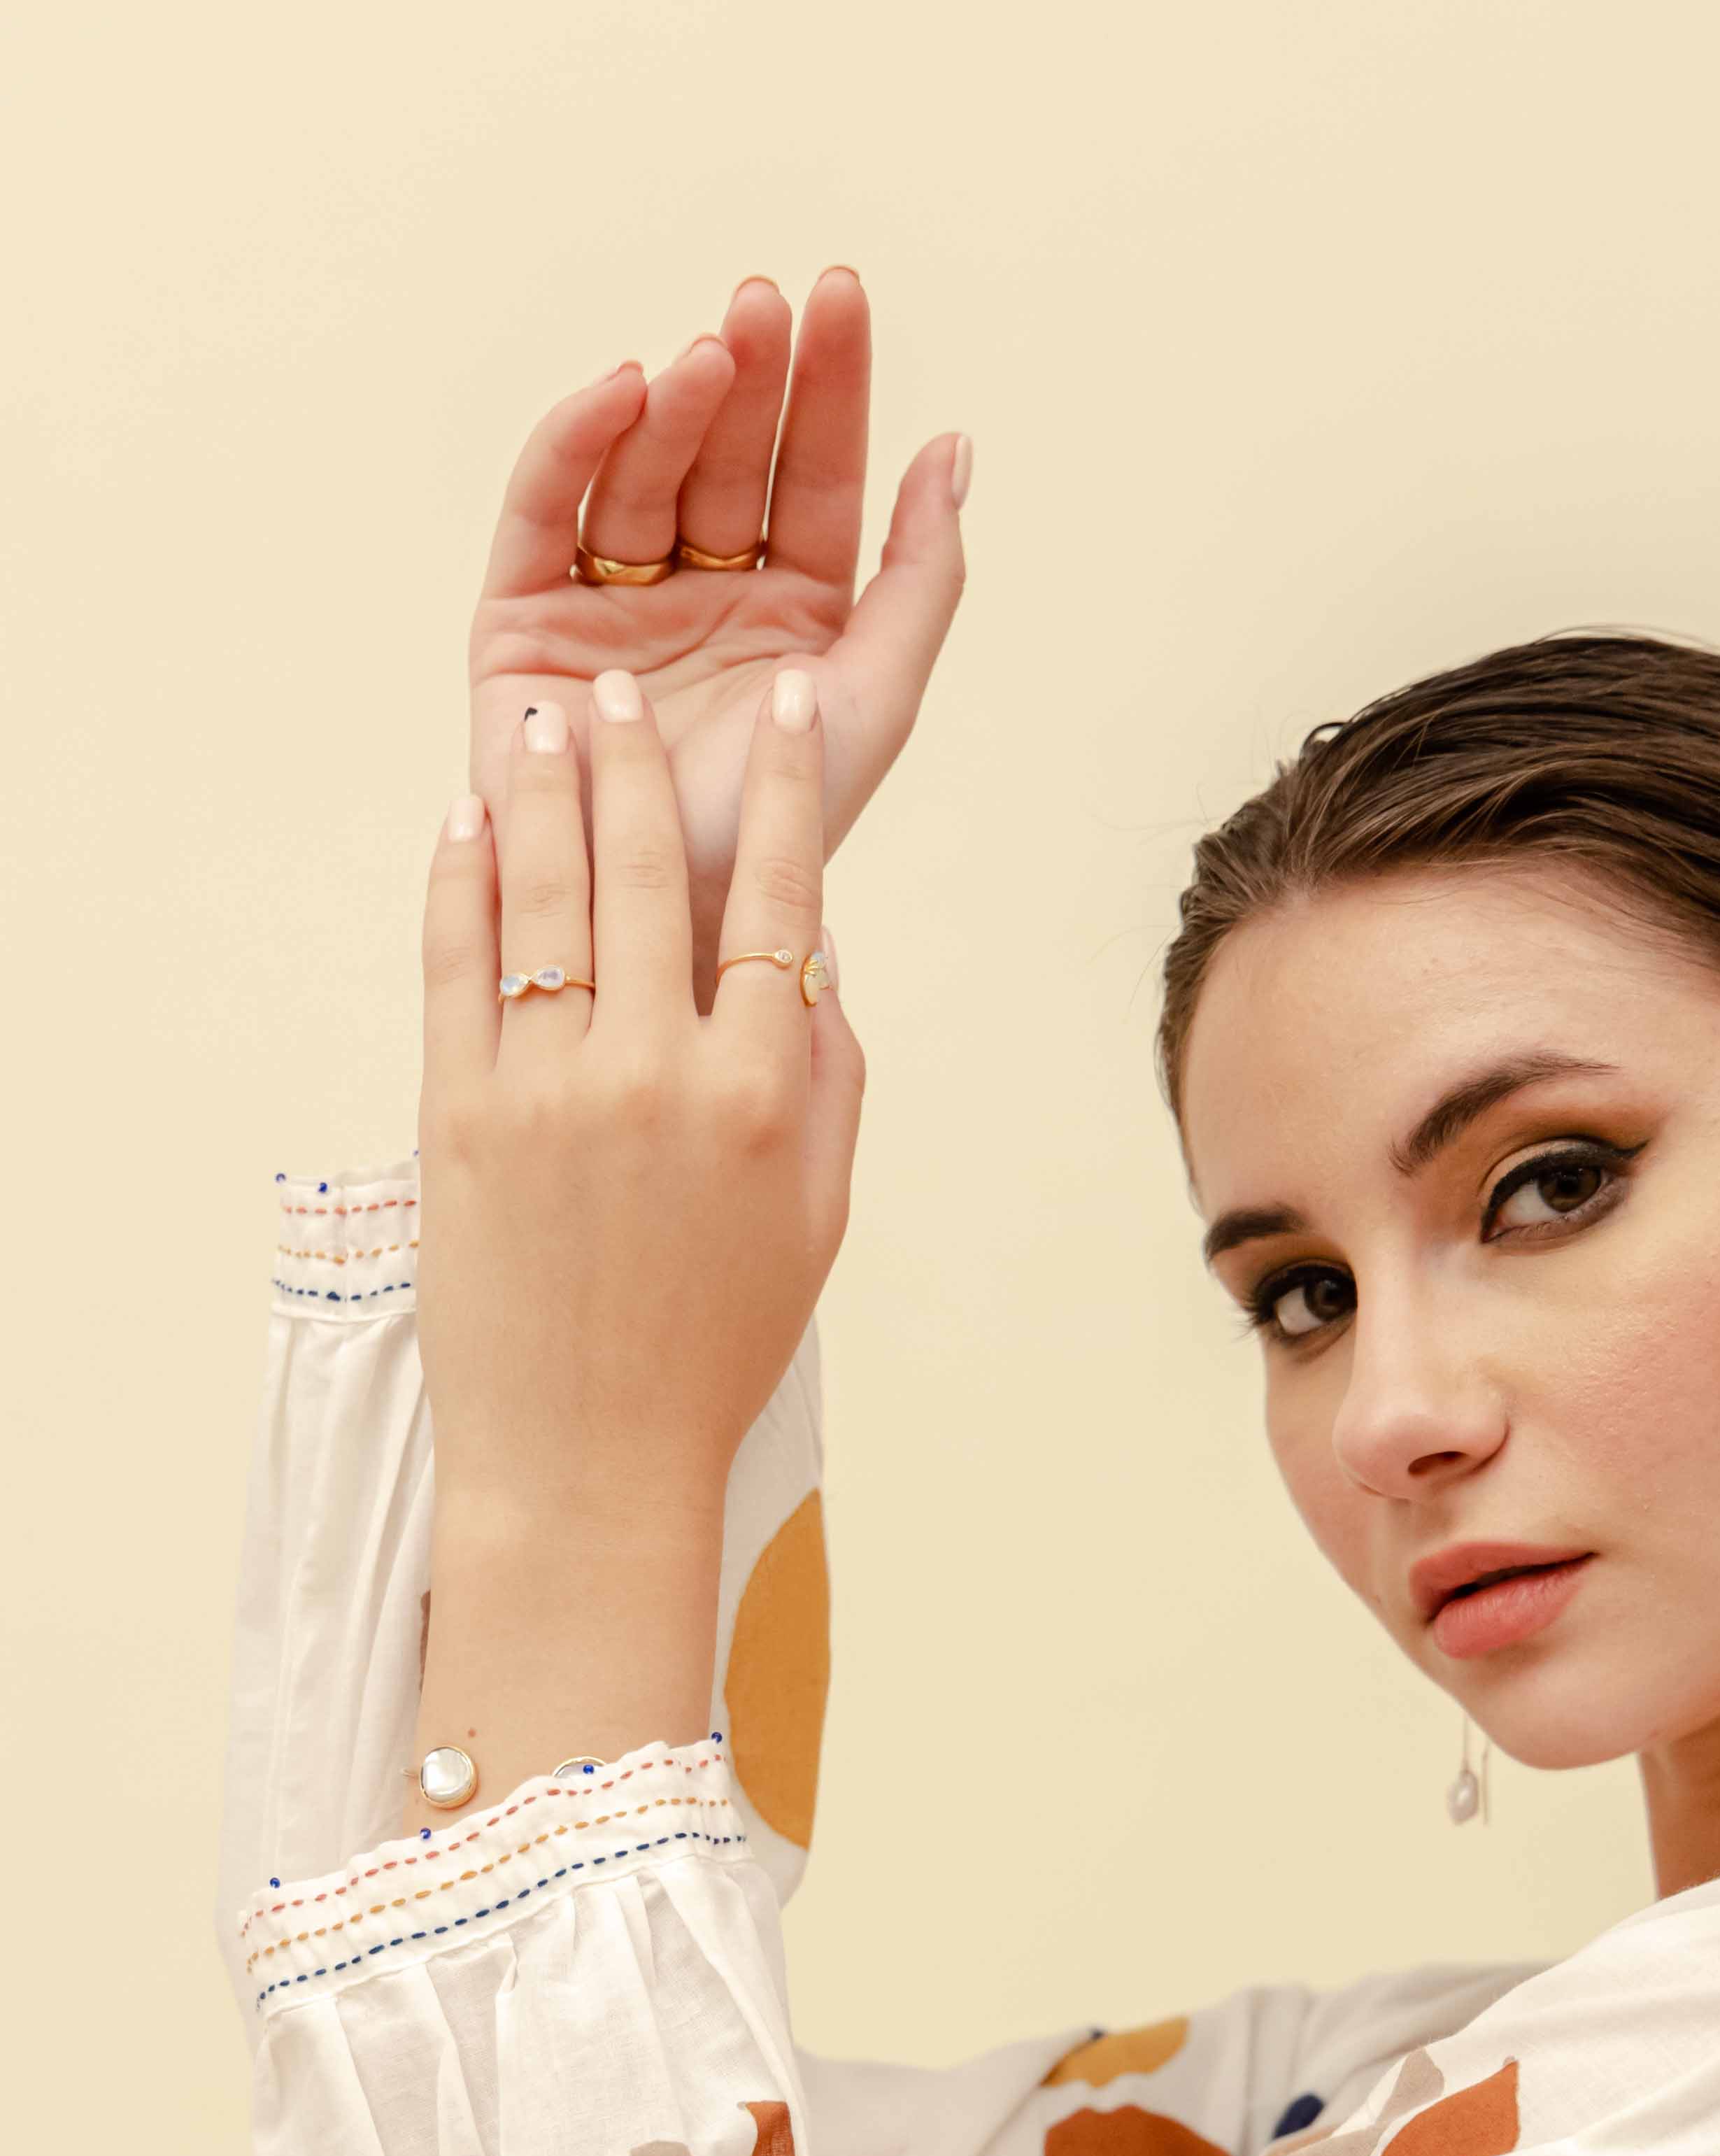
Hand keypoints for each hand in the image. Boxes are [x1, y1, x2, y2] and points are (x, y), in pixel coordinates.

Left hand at [411, 664, 858, 1808]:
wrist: (586, 1460)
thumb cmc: (714, 1345)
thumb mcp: (816, 1215)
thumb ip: (827, 1076)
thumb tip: (814, 952)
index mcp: (763, 1094)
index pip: (780, 901)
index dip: (782, 792)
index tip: (781, 712)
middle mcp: (658, 1072)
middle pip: (649, 870)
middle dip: (639, 764)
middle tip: (629, 695)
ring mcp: (548, 1088)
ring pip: (544, 894)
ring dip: (543, 791)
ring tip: (543, 723)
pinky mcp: (455, 1114)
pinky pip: (456, 964)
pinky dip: (458, 880)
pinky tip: (463, 822)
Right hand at [468, 271, 965, 997]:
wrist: (668, 925)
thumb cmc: (778, 831)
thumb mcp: (877, 698)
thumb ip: (922, 576)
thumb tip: (955, 446)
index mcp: (794, 608)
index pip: (816, 473)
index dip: (827, 385)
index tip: (839, 297)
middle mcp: (704, 591)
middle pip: (729, 456)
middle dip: (749, 377)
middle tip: (764, 304)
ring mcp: (613, 600)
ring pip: (643, 471)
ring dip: (676, 404)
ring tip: (707, 353)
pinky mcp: (524, 617)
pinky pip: (548, 511)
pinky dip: (577, 444)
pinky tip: (620, 391)